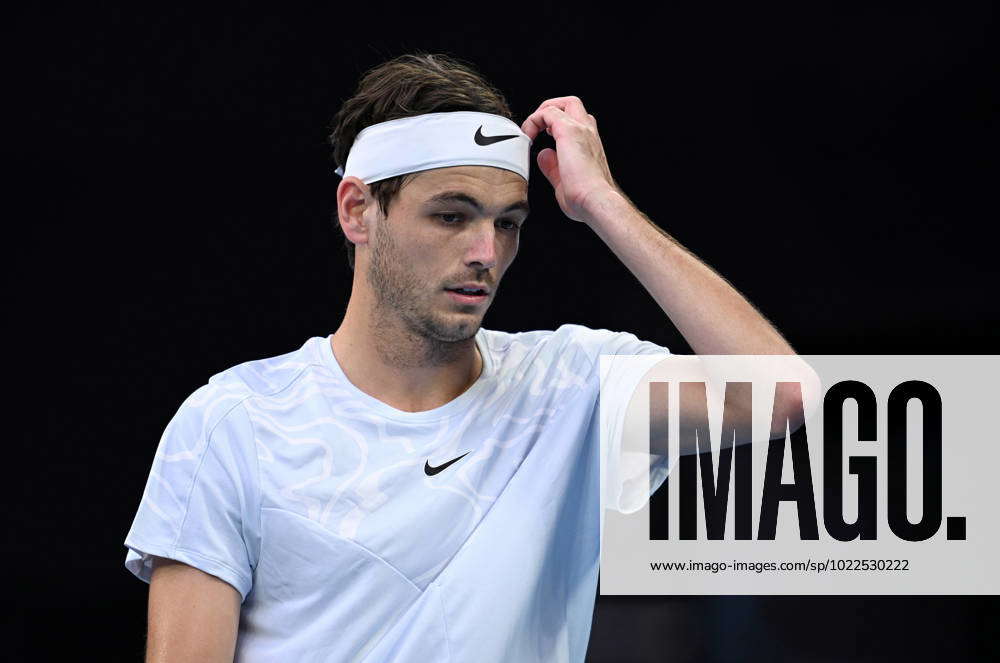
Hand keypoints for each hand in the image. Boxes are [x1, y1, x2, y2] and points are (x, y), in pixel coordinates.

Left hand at [521, 96, 621, 224]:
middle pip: (573, 105)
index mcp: (590, 144)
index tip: (544, 137)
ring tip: (531, 129)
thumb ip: (553, 166)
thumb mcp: (563, 180)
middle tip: (538, 126)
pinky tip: (528, 135)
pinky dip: (534, 120)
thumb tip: (543, 155)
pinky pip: (547, 113)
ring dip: (543, 112)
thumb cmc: (585, 198)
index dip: (558, 124)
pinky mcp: (569, 131)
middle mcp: (589, 133)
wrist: (595, 200)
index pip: (577, 122)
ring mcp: (581, 130)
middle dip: (552, 109)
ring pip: (564, 103)